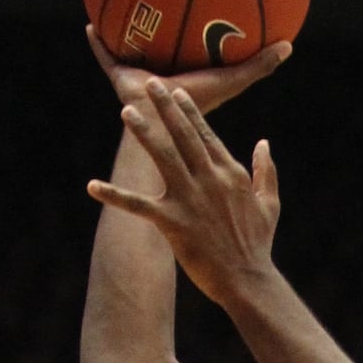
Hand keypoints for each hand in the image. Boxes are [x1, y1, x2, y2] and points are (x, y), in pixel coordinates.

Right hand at [86, 25, 290, 114]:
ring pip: (133, 50)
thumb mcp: (232, 80)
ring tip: (120, 7)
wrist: (165, 125)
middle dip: (162, 29)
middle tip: (160, 3)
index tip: (203, 12)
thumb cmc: (202, 104)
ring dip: (127, 32)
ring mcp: (142, 77)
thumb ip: (258, 65)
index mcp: (193, 79)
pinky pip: (107, 58)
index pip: (195, 52)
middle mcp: (167, 78)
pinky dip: (99, 43)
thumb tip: (288, 44)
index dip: (198, 34)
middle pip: (163, 48)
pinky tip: (92, 23)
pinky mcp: (122, 79)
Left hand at [87, 78, 282, 308]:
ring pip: (162, 158)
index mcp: (230, 173)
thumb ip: (267, 170)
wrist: (247, 278)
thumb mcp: (270, 202)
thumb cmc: (258, 243)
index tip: (176, 92)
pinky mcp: (172, 222)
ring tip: (126, 112)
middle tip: (150, 83)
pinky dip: (114, 196)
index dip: (189, 112)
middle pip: (184, 136)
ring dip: (143, 133)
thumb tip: (264, 143)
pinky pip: (138, 205)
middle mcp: (209, 179)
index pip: (206, 134)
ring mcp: (190, 199)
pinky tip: (92, 186)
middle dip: (166, 108)